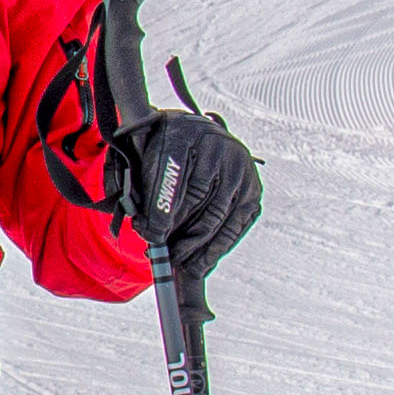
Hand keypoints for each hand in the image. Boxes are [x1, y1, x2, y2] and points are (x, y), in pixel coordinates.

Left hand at [114, 107, 261, 284]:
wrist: (200, 137)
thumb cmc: (167, 154)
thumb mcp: (147, 156)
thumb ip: (140, 183)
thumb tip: (147, 228)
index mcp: (182, 132)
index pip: (172, 174)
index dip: (161, 209)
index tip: (151, 235)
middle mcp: (217, 145)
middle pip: (195, 198)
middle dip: (176, 232)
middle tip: (161, 254)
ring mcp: (240, 168)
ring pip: (216, 216)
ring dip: (195, 246)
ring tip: (178, 262)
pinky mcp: (253, 189)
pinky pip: (235, 225)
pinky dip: (217, 248)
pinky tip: (201, 263)